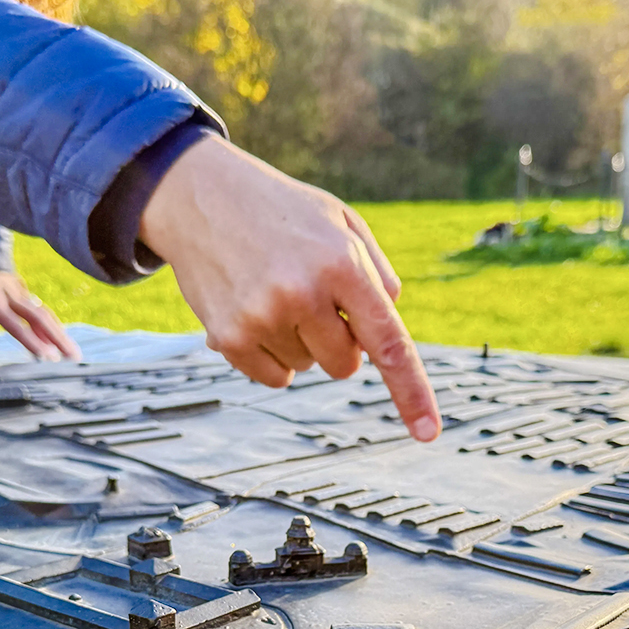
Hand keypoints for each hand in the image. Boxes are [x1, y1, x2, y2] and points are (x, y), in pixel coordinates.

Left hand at [0, 269, 80, 361]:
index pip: (16, 325)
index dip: (32, 341)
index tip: (48, 357)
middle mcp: (10, 296)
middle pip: (40, 318)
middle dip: (59, 339)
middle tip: (74, 357)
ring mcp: (19, 291)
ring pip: (44, 313)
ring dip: (60, 333)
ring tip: (73, 352)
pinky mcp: (22, 288)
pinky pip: (39, 308)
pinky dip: (50, 325)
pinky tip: (58, 338)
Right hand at [138, 135, 440, 441]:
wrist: (200, 195)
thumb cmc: (282, 211)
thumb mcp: (341, 221)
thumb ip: (377, 273)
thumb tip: (388, 332)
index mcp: (342, 263)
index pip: (388, 342)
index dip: (411, 392)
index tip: (428, 433)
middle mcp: (303, 294)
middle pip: (345, 364)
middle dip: (339, 343)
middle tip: (313, 300)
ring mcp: (263, 318)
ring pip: (307, 368)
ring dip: (300, 342)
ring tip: (274, 292)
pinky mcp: (229, 337)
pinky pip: (274, 377)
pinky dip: (271, 356)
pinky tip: (254, 311)